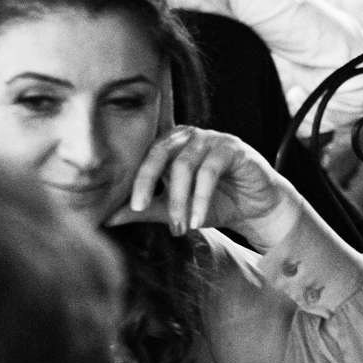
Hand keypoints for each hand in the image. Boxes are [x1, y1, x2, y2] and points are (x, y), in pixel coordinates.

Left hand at [110, 126, 298, 248]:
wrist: (256, 209)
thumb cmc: (216, 204)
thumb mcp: (176, 210)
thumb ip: (146, 210)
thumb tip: (106, 219)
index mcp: (171, 145)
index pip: (144, 154)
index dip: (134, 178)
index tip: (128, 207)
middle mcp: (189, 136)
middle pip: (159, 151)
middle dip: (147, 181)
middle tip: (140, 208)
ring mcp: (213, 139)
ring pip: (185, 164)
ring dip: (180, 199)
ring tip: (179, 226)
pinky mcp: (234, 148)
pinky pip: (210, 170)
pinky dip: (201, 198)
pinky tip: (198, 220)